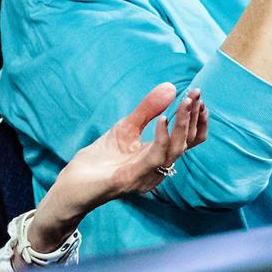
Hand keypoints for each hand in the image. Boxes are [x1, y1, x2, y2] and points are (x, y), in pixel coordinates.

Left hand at [26, 84, 206, 250]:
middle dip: (193, 118)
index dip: (197, 119)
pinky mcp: (130, 179)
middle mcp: (158, 170)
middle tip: (195, 94)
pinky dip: (161, 139)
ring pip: (175, 151)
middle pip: (186, 144)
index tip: (198, 93)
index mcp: (159, 158)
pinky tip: (162, 120)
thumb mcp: (126, 128)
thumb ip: (147, 110)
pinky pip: (154, 159)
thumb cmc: (100, 160)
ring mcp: (146, 176)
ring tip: (185, 103)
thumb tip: (170, 87)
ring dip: (182, 126)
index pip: (188, 140)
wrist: (73, 184)